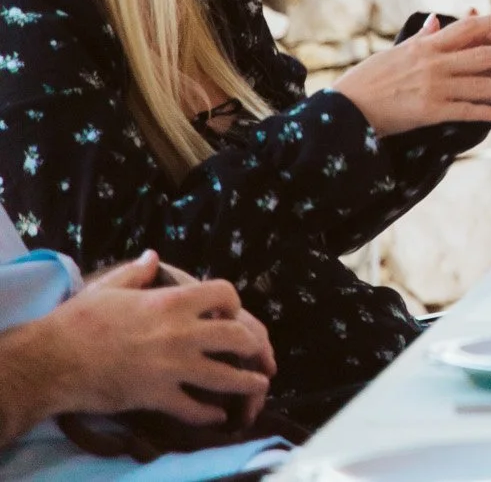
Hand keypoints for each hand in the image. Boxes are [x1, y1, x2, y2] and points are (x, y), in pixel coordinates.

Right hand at [10, 254, 273, 428]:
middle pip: (238, 336)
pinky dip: (209, 414)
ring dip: (246, 383)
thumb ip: (138, 272)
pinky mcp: (156, 396)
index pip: (225, 293)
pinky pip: (194, 408)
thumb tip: (153, 256)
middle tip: (256, 354)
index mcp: (172, 301)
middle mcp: (181, 333)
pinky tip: (217, 416)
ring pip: (226, 376)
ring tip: (257, 386)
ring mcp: (172, 367)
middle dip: (254, 346)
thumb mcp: (110, 287)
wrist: (51, 360)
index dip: (234, 302)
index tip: (231, 313)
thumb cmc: (79, 321)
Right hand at [332, 10, 490, 135]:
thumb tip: (435, 17)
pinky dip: (487, 112)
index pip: (469, 28)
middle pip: (484, 55)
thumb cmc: (368, 79)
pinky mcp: (431, 111)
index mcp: (427, 46)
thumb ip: (421, 37)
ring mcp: (434, 87)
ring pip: (482, 84)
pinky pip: (466, 111)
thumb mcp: (394, 51)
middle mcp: (435, 63)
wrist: (346, 108)